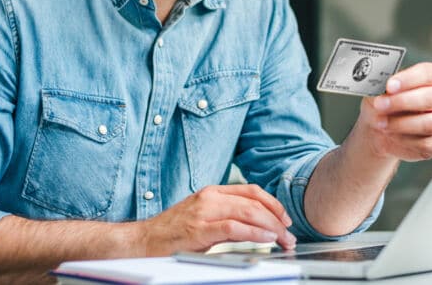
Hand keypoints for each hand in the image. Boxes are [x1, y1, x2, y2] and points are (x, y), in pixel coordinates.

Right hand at [136, 184, 296, 254]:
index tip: (285, 218)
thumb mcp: (203, 217)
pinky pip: (234, 227)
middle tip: (288, 234)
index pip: (250, 190)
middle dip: (277, 218)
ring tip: (282, 239)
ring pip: (248, 212)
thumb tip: (256, 225)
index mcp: (211, 192)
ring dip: (271, 226)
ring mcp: (204, 212)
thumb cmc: (172, 232)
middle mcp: (209, 197)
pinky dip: (255, 232)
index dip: (273, 203)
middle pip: (254, 201)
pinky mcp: (200, 229)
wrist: (143, 241)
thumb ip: (227, 217)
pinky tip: (266, 238)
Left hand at [356, 62, 431, 161]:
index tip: (390, 86)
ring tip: (382, 123)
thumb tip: (384, 89)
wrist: (379, 128)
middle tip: (380, 105)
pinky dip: (406, 140)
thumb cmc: (384, 104)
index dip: (409, 79)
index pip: (428, 73)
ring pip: (430, 123)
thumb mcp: (378, 91)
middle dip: (403, 102)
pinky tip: (393, 136)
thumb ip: (382, 87)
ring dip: (402, 124)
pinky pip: (428, 143)